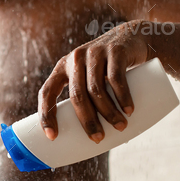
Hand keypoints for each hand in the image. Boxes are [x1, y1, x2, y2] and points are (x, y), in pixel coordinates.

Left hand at [38, 20, 150, 142]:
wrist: (132, 38)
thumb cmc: (108, 69)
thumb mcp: (91, 78)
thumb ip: (87, 100)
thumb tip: (89, 141)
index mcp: (62, 68)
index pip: (47, 92)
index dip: (46, 115)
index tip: (52, 137)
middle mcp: (75, 59)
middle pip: (77, 96)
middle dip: (88, 121)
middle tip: (98, 139)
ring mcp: (95, 53)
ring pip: (96, 89)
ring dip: (108, 112)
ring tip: (120, 127)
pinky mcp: (115, 51)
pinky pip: (116, 77)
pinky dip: (122, 96)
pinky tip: (128, 110)